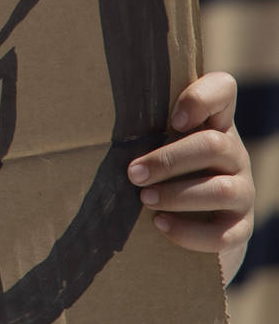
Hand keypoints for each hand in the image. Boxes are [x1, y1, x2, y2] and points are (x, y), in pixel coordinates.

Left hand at [127, 72, 253, 283]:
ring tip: (143, 199)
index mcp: (213, 123)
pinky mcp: (240, 228)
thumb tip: (81, 115)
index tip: (172, 119)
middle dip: (168, 160)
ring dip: (176, 195)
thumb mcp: (153, 143)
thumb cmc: (160, 171)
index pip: (223, 89)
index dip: (201, 98)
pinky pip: (223, 234)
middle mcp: (233, 153)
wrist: (191, 223)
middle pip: (213, 145)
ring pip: (220, 189)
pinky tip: (159, 225)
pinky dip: (188, 232)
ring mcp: (242, 191)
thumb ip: (139, 126)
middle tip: (132, 174)